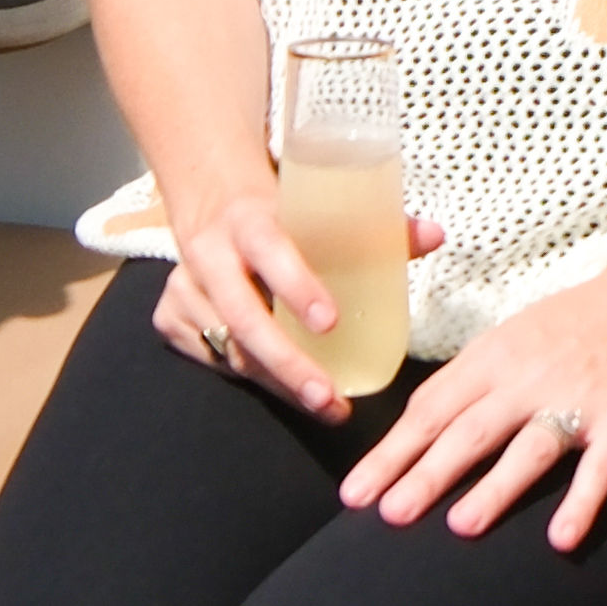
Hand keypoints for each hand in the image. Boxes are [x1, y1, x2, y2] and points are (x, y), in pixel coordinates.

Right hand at [150, 165, 374, 415]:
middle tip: (330, 399)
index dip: (298, 286)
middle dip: (290, 365)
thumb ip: (377, 227)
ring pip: (231, 350)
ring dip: (278, 383)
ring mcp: (183, 289)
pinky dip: (250, 377)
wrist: (209, 199)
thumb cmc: (281, 211)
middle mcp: (208, 254)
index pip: (271, 251)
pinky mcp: (169, 317)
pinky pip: (212, 360)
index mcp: (249, 218)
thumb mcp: (317, 207)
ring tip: (326, 406)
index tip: (331, 323)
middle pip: (245, 319)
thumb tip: (437, 235)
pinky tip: (283, 389)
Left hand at [344, 242, 606, 546]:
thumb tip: (417, 430)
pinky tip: (562, 538)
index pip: (431, 408)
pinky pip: (600, 467)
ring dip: (496, 487)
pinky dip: (582, 502)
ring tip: (462, 525)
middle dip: (426, 473)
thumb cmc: (572, 323)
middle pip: (469, 430)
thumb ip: (468, 382)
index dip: (392, 451)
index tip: (356, 491)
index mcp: (492, 358)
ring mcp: (577, 400)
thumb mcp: (509, 337)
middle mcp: (527, 378)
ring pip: (529, 448)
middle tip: (389, 513)